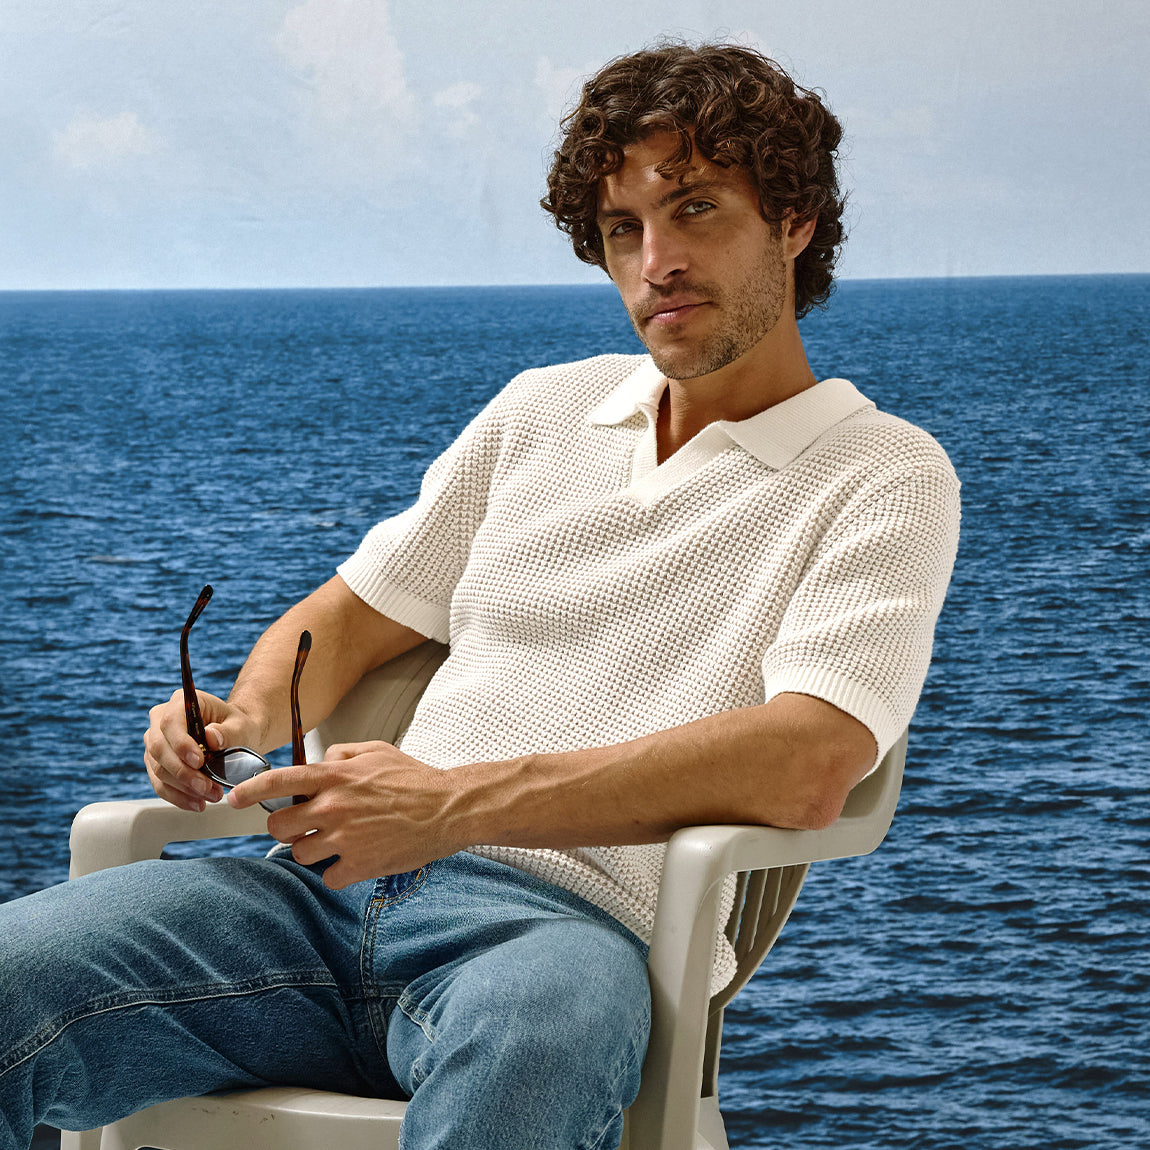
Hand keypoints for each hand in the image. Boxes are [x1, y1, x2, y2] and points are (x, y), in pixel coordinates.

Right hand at [144, 689, 262, 811]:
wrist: (234, 737)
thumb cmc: (237, 727)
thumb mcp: (242, 726)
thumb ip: (229, 731)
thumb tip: (211, 736)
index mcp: (180, 702)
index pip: (170, 722)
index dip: (181, 744)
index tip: (199, 762)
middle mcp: (160, 719)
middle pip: (159, 748)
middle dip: (183, 773)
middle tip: (207, 788)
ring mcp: (155, 742)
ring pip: (158, 769)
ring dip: (184, 788)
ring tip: (210, 796)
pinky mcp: (156, 763)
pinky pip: (160, 784)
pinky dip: (178, 796)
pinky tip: (197, 803)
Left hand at [227, 741, 463, 888]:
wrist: (448, 808)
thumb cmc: (415, 779)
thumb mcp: (377, 751)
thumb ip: (341, 753)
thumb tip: (318, 761)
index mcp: (335, 776)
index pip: (278, 782)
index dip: (249, 791)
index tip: (234, 799)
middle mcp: (333, 806)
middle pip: (280, 826)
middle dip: (289, 827)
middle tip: (309, 826)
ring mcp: (344, 838)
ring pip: (301, 854)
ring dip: (316, 851)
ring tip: (342, 842)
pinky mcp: (358, 866)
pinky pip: (327, 878)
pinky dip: (339, 873)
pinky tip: (357, 860)